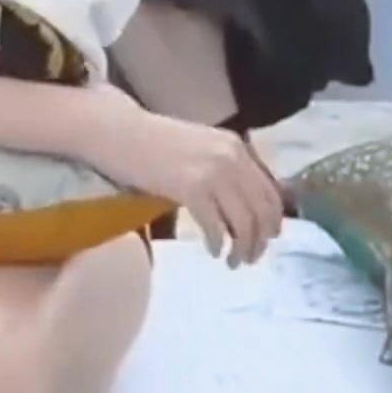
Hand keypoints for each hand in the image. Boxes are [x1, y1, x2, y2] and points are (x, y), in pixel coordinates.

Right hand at [79, 87, 284, 266]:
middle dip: (260, 239)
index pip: (270, 190)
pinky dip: (219, 244)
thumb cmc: (154, 142)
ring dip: (243, 247)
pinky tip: (214, 251)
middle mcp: (232, 157)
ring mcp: (212, 171)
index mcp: (237, 146)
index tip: (267, 238)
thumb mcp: (201, 148)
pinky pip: (216, 226)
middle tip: (251, 257)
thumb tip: (244, 207)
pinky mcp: (190, 187)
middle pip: (262, 209)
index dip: (273, 220)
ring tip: (234, 261)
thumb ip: (225, 169)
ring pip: (244, 222)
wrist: (119, 131)